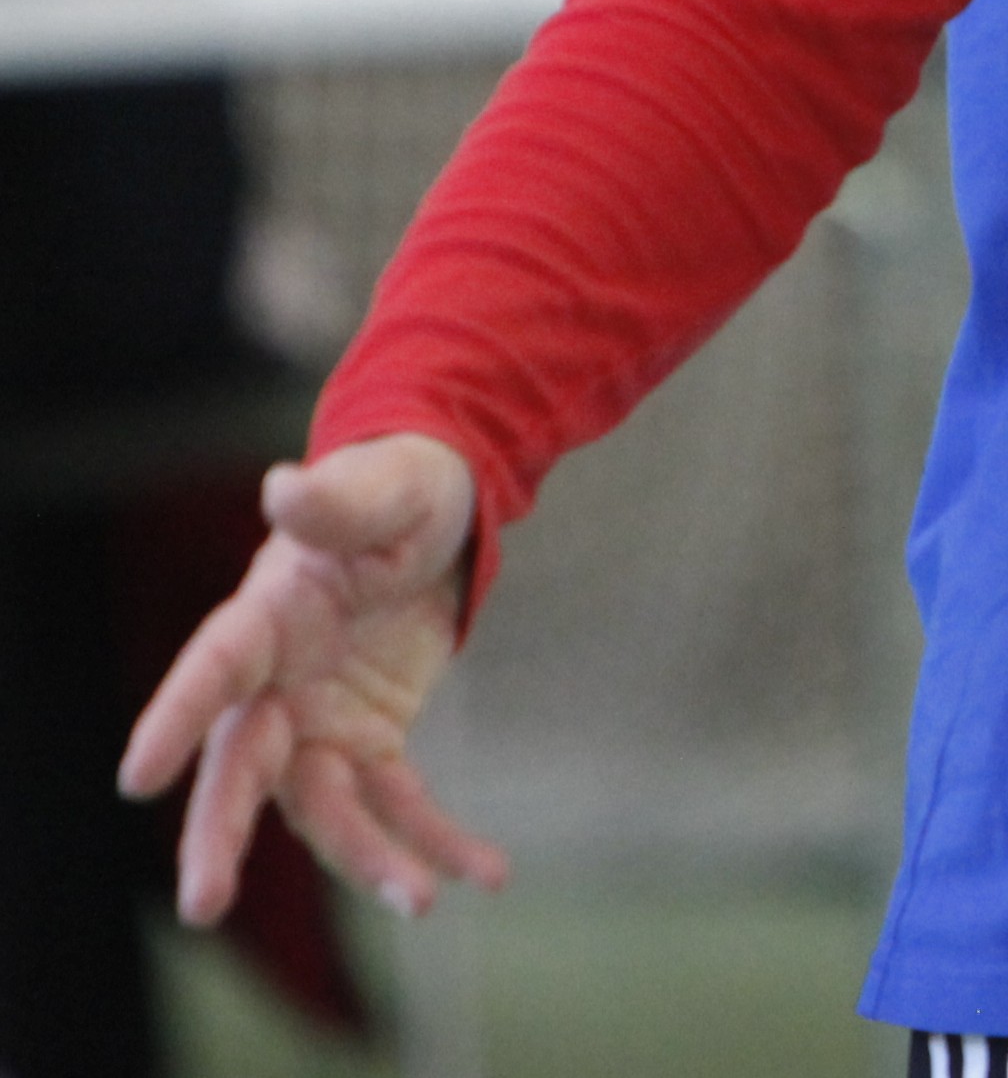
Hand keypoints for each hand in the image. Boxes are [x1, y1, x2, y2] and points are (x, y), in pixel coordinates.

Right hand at [117, 434, 506, 926]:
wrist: (435, 517)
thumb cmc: (394, 492)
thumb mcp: (381, 487)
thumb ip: (335, 502)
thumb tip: (284, 487)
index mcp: (264, 620)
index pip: (211, 670)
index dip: (173, 718)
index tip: (137, 778)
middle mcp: (277, 688)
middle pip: (241, 770)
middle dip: (221, 836)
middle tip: (205, 905)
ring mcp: (320, 725)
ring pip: (327, 809)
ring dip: (368, 858)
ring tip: (419, 900)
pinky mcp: (372, 744)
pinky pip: (399, 804)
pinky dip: (437, 841)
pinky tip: (485, 873)